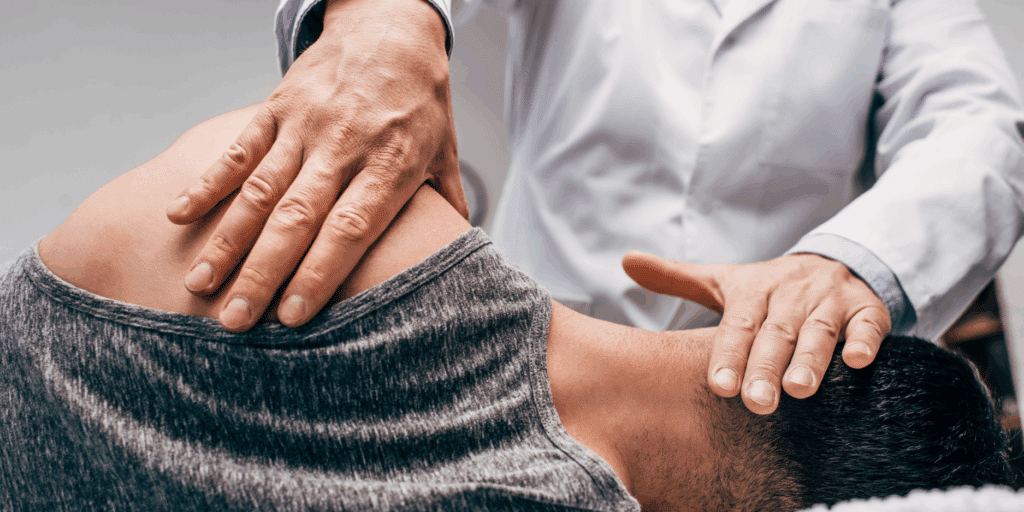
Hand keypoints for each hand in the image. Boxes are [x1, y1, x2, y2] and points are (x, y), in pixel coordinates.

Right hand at [165, 0, 466, 331]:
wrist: (391, 26)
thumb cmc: (421, 98)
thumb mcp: (444, 149)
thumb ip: (445, 204)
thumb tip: (460, 258)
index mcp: (391, 164)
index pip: (351, 228)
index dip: (319, 273)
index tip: (293, 316)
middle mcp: (345, 146)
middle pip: (298, 218)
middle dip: (263, 273)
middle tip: (234, 321)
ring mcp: (307, 126)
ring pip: (260, 190)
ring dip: (228, 241)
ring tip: (200, 285)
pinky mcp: (278, 108)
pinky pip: (239, 149)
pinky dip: (208, 182)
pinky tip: (180, 214)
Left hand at [622, 252, 890, 414]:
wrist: (834, 263)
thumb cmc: (768, 290)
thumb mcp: (724, 281)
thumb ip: (677, 278)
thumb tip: (625, 260)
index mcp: (753, 290)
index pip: (737, 325)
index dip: (728, 355)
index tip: (720, 387)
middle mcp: (790, 294)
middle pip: (776, 333)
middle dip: (766, 368)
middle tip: (756, 404)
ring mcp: (830, 300)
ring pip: (819, 331)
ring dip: (810, 359)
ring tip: (800, 390)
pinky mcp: (867, 309)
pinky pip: (868, 324)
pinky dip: (865, 341)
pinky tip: (858, 362)